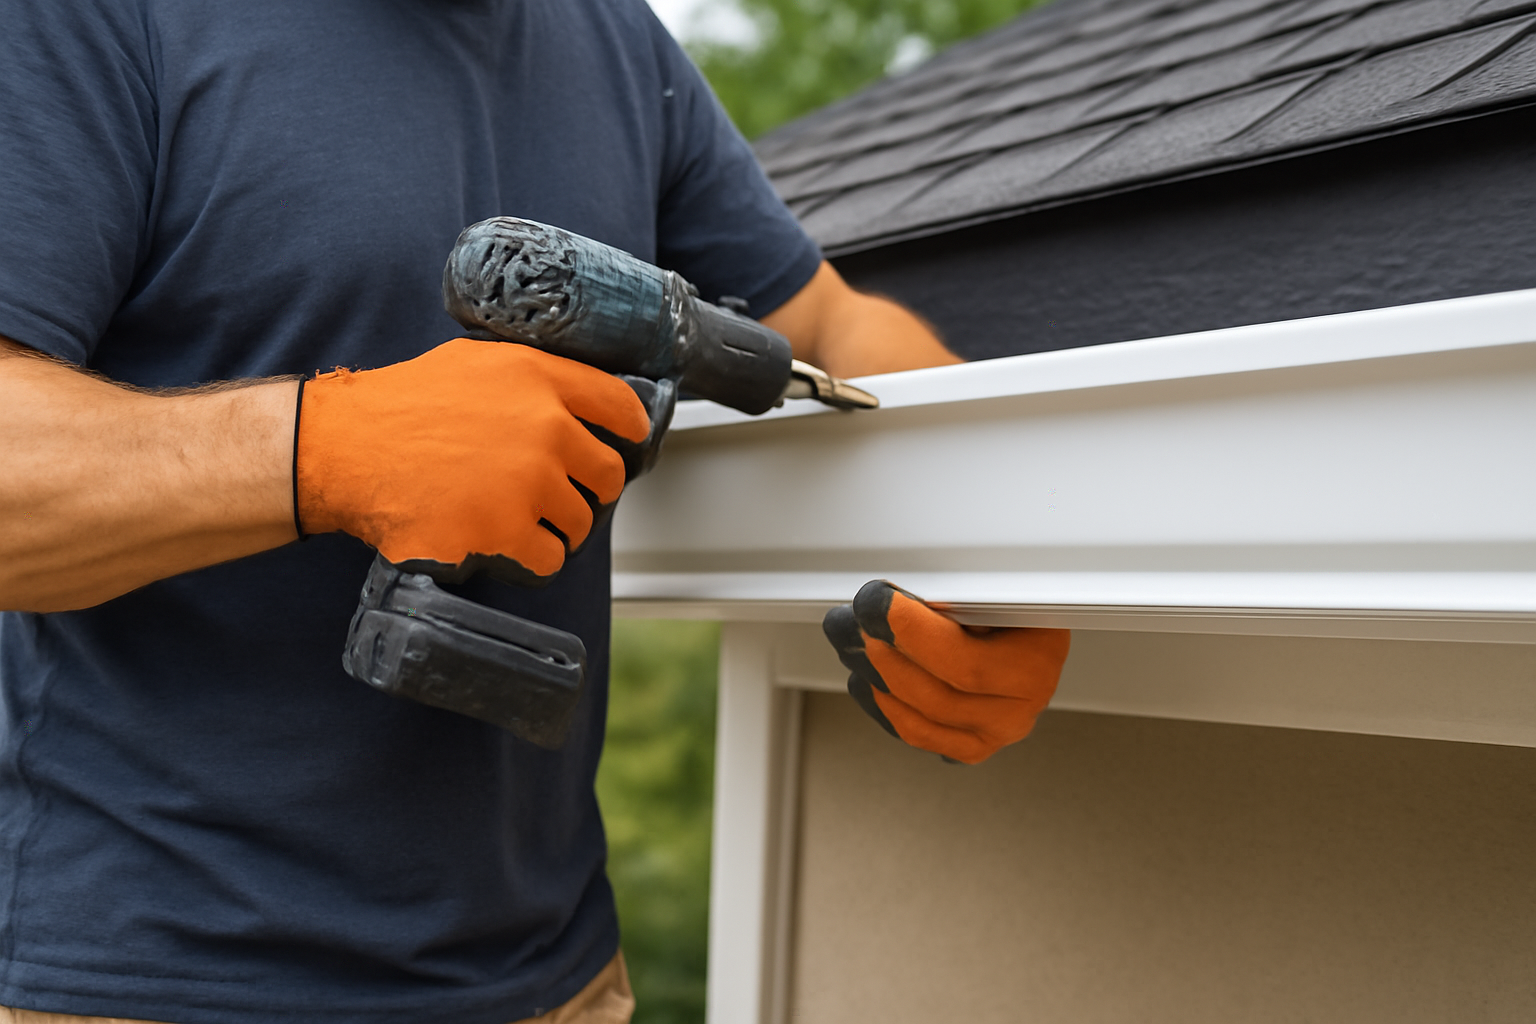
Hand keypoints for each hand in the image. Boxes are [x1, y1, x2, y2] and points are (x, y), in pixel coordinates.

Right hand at [295, 338, 649, 580]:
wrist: (345, 450)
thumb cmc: (400, 406)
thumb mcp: (472, 363)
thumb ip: (530, 378)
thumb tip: (572, 401)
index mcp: (539, 379)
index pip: (619, 405)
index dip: (630, 428)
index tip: (631, 441)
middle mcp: (544, 428)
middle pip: (608, 474)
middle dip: (590, 489)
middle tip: (564, 495)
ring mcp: (528, 483)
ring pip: (580, 522)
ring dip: (558, 527)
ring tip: (519, 520)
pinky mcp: (506, 531)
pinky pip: (548, 558)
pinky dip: (532, 558)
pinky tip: (505, 544)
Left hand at [823, 580, 1069, 763]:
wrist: (1028, 631)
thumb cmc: (1011, 604)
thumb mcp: (996, 587)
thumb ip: (957, 599)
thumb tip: (900, 600)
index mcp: (1035, 662)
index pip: (964, 662)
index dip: (908, 632)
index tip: (873, 604)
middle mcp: (1021, 706)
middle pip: (935, 695)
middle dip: (880, 654)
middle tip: (850, 622)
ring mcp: (997, 731)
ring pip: (920, 718)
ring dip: (874, 678)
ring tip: (852, 644)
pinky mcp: (973, 745)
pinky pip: (918, 733)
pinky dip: (884, 706)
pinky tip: (867, 679)